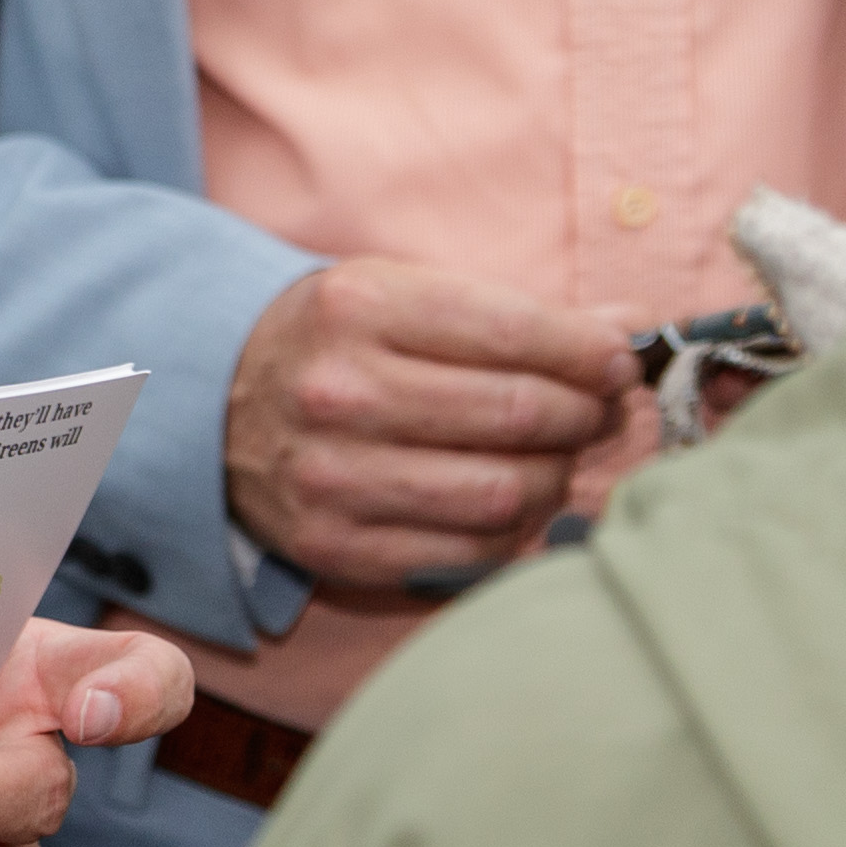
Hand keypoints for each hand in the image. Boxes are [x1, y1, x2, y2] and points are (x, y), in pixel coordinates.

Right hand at [226, 257, 637, 594]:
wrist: (213, 401)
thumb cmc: (336, 339)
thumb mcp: (404, 293)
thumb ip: (517, 311)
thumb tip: (632, 326)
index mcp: (362, 307)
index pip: (515, 331)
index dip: (590, 351)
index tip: (618, 360)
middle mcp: (341, 392)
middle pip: (519, 415)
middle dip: (583, 413)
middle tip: (596, 410)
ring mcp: (334, 477)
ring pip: (503, 493)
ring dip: (556, 476)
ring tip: (556, 456)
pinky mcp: (335, 547)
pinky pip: (466, 553)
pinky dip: (511, 532)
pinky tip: (511, 501)